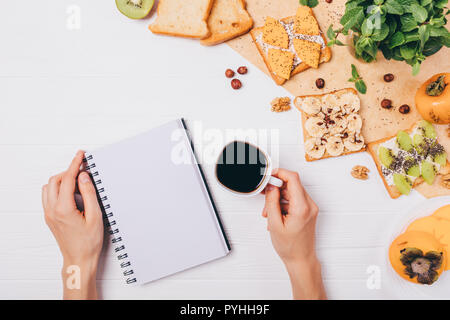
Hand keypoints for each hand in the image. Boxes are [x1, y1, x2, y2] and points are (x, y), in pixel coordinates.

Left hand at [42, 151, 103, 299]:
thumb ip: (89, 193)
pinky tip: (71, 192)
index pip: (67, 179)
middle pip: (55, 180)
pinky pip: (49, 196)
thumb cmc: (88, 242)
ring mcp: (48, 214)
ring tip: (78, 181)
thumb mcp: (95, 216)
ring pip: (49, 187)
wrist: (79, 259)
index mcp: (63, 208)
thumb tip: (84, 177)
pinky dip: (58, 189)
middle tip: (83, 168)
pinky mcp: (49, 217)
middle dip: (68, 171)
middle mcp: (52, 210)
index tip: (80, 155)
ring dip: (62, 180)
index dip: (75, 164)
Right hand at [262, 168, 325, 299]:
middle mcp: (309, 205)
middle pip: (292, 184)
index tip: (269, 175)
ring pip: (291, 192)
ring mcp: (310, 208)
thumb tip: (271, 187)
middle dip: (276, 188)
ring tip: (269, 211)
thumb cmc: (290, 247)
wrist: (301, 259)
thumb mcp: (275, 224)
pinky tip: (276, 214)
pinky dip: (283, 204)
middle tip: (265, 195)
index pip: (293, 179)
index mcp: (302, 207)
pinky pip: (294, 200)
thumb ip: (272, 202)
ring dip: (278, 198)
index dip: (279, 173)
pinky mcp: (308, 211)